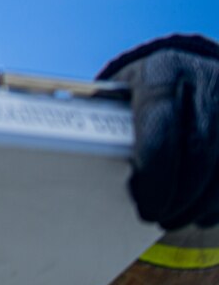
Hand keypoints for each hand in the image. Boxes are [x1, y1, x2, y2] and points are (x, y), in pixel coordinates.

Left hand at [99, 34, 218, 229]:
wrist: (193, 67)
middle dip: (176, 193)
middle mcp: (207, 80)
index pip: (159, 123)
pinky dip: (218, 200)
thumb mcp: (124, 91)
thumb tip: (79, 169)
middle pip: (199, 150)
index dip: (152, 169)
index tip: (141, 200)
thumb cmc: (144, 90)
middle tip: (154, 216)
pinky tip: (200, 211)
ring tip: (174, 218)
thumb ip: (108, 120)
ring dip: (200, 202)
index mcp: (165, 69)